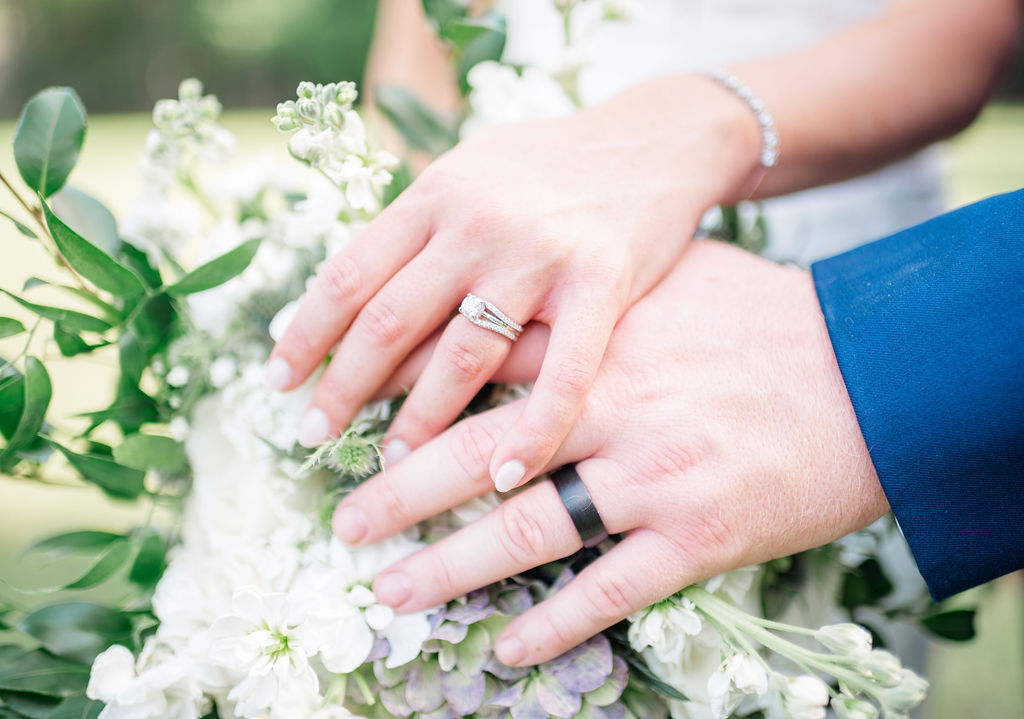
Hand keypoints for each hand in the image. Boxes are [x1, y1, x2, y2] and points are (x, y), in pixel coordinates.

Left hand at [266, 74, 761, 492]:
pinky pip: (563, 372)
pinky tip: (506, 475)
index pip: (350, 274)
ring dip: (419, 419)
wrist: (651, 141)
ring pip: (462, 355)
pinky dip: (533, 428)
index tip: (279, 381)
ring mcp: (539, 256)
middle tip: (315, 436)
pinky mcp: (602, 285)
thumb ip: (417, 226)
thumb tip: (350, 287)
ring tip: (388, 464)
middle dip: (345, 388)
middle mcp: (477, 224)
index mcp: (435, 195)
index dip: (307, 333)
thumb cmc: (549, 164)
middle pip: (390, 322)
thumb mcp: (468, 170)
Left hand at [332, 240, 888, 665]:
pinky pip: (609, 591)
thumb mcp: (675, 282)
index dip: (406, 396)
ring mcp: (653, 477)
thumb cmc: (767, 323)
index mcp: (602, 341)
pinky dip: (553, 623)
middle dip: (400, 492)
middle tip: (347, 520)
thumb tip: (525, 295)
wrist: (870, 376)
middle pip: (479, 454)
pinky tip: (505, 646)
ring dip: (450, 568)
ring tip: (391, 592)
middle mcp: (614, 408)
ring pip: (528, 530)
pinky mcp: (698, 538)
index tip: (355, 421)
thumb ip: (596, 292)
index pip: (479, 365)